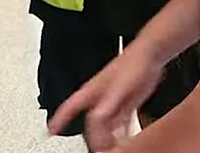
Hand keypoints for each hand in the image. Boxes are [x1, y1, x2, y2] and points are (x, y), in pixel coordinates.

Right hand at [48, 43, 163, 150]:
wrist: (149, 56)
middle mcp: (99, 99)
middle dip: (91, 138)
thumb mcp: (118, 86)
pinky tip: (125, 142)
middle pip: (89, 123)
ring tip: (110, 149)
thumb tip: (96, 118)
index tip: (50, 131)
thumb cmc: (131, 65)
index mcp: (91, 91)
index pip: (69, 107)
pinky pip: (119, 125)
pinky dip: (120, 135)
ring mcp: (112, 103)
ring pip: (104, 126)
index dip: (58, 119)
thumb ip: (107, 102)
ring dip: (106, 139)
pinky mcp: (125, 105)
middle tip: (96, 149)